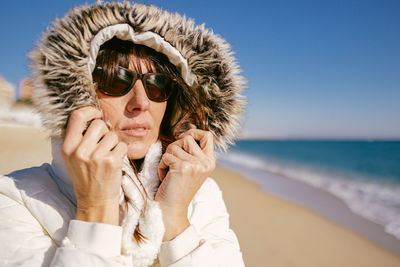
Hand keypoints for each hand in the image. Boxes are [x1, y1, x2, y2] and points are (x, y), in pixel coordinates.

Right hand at [61, 107, 126, 224]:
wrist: (95, 201)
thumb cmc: (86, 176)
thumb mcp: (73, 158)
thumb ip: (79, 138)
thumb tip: (94, 116)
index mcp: (68, 147)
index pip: (77, 116)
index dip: (89, 111)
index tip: (96, 114)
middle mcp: (80, 151)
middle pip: (99, 124)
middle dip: (104, 132)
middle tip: (103, 146)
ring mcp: (96, 156)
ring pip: (112, 135)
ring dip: (114, 144)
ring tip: (107, 157)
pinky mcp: (112, 161)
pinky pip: (122, 145)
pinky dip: (121, 152)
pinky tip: (114, 162)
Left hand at [156, 129, 215, 240]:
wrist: (171, 209)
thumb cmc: (177, 188)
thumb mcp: (192, 168)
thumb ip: (192, 152)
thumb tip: (185, 132)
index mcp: (210, 162)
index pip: (208, 135)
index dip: (194, 132)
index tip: (183, 138)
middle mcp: (206, 162)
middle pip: (187, 138)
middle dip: (175, 148)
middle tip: (173, 164)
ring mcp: (196, 165)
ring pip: (174, 146)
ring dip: (167, 158)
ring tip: (169, 172)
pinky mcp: (183, 167)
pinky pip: (166, 156)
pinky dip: (161, 166)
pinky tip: (165, 177)